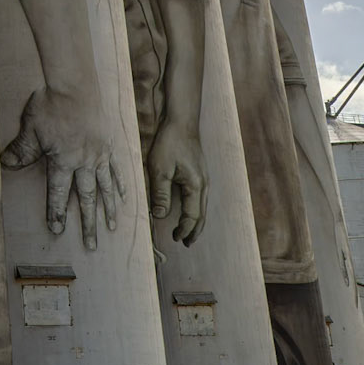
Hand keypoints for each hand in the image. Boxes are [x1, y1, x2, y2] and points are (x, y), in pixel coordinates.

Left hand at [2, 87, 125, 243]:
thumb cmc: (50, 105)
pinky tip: (123, 198)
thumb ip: (20, 151)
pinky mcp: (109, 144)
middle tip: (91, 245)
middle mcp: (84, 162)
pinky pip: (116, 169)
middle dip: (87, 223)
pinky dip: (120, 185)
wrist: (75, 83)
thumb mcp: (30, 129)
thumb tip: (4, 164)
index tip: (57, 230)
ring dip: (107, 210)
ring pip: (104, 188)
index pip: (59, 194)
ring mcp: (99, 154)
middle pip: (86, 198)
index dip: (57, 213)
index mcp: (63, 161)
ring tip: (110, 228)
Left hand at [146, 119, 206, 244]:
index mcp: (196, 186)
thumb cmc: (170, 143)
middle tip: (185, 243)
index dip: (184, 230)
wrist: (181, 121)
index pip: (192, 216)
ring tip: (187, 231)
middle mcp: (204, 184)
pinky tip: (188, 209)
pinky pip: (200, 197)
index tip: (176, 239)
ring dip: (195, 220)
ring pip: (202, 206)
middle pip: (202, 214)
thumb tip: (160, 216)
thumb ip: (160, 194)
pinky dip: (195, 209)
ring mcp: (204, 178)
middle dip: (194, 230)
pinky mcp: (199, 172)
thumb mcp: (159, 169)